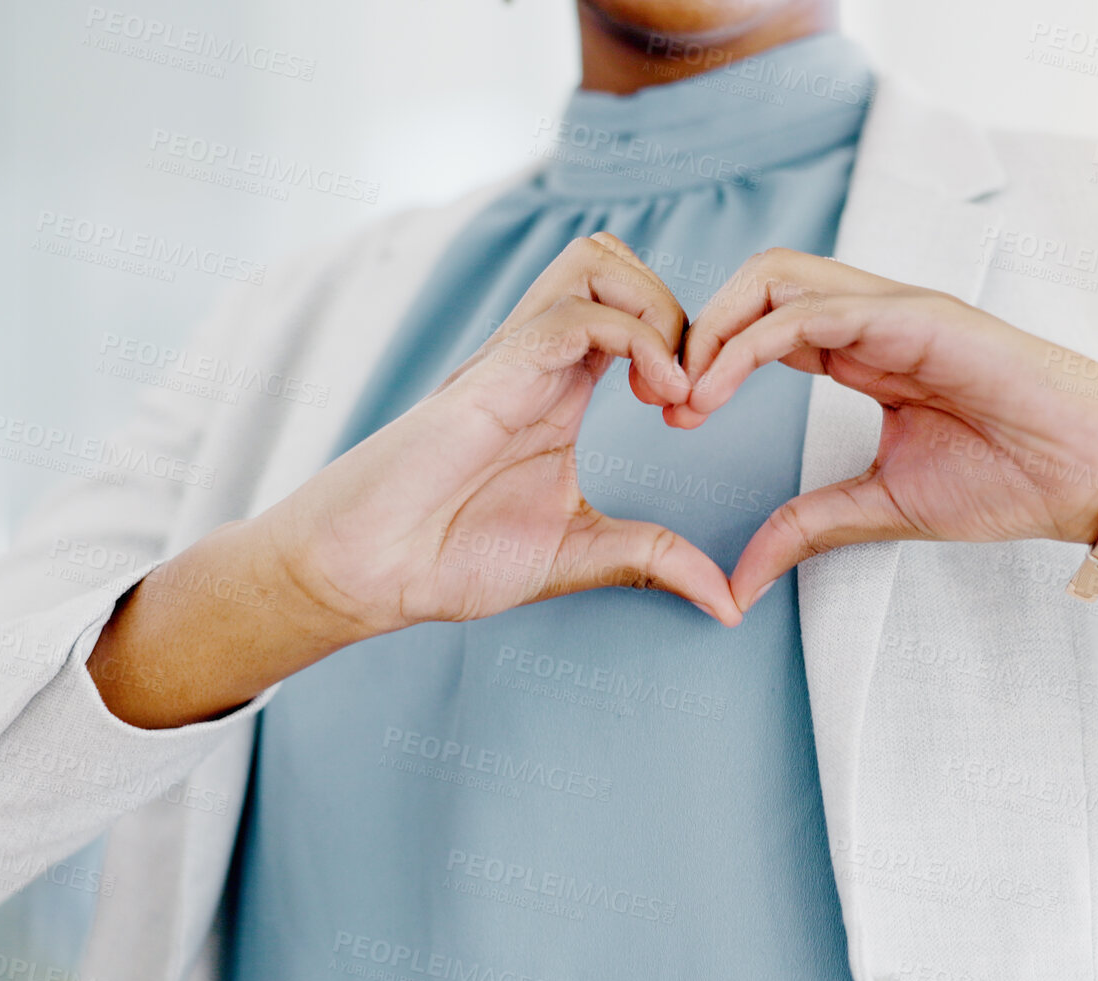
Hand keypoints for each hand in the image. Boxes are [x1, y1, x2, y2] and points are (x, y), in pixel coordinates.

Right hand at [262, 232, 741, 635]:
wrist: (368, 569)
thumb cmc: (450, 555)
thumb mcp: (580, 555)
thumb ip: (654, 561)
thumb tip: (729, 604)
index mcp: (561, 386)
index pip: (632, 307)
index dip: (685, 343)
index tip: (694, 417)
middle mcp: (539, 357)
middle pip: (616, 259)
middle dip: (678, 308)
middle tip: (690, 392)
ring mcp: (515, 357)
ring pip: (597, 261)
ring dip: (657, 310)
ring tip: (672, 387)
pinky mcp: (494, 373)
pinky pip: (574, 314)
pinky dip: (636, 339)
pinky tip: (655, 398)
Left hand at [675, 247, 1097, 610]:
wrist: (1093, 477)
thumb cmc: (1010, 480)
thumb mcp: (880, 508)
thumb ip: (806, 527)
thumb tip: (738, 582)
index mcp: (863, 351)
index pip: (763, 324)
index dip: (709, 361)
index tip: (675, 420)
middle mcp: (872, 316)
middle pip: (757, 281)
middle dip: (697, 330)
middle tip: (666, 401)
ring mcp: (894, 308)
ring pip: (776, 277)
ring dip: (714, 328)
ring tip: (686, 395)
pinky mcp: (916, 316)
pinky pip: (812, 310)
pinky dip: (750, 343)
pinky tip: (719, 389)